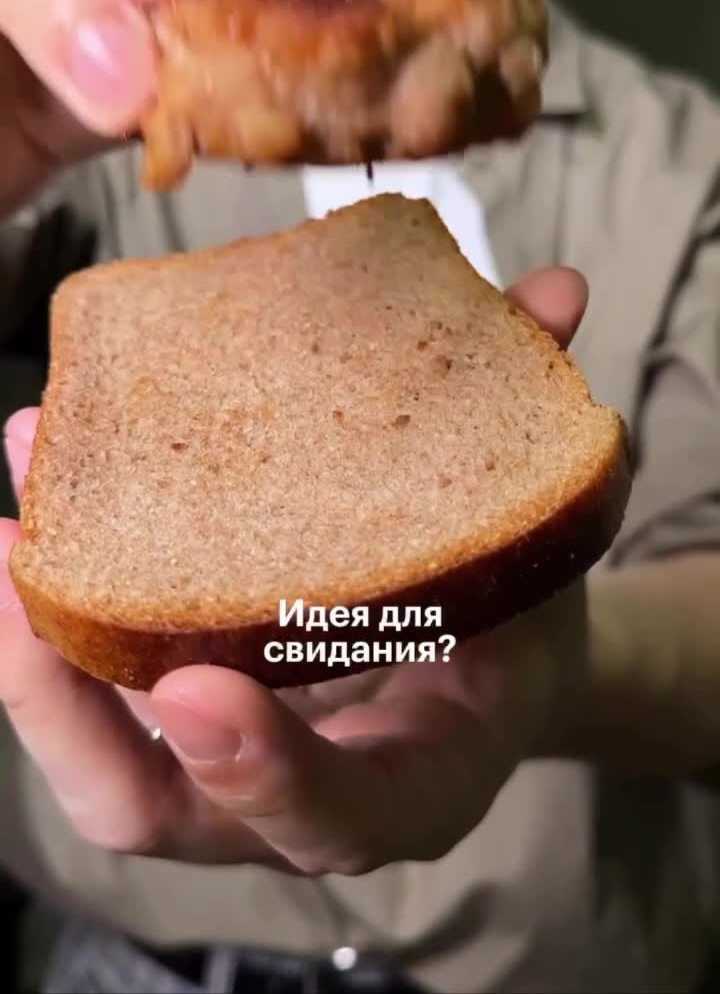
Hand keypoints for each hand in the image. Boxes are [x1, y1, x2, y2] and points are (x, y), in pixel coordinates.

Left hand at [0, 268, 588, 873]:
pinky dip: (50, 607)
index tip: (195, 688)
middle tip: (21, 591)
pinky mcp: (188, 711)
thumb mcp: (540, 554)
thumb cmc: (519, 622)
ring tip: (14, 499)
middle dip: (68, 717)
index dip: (263, 773)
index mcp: (419, 780)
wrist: (494, 667)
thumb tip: (559, 292)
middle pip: (156, 811)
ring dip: (30, 651)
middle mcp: (301, 799)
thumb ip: (541, 431)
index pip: (336, 821)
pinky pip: (97, 689)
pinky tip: (39, 479)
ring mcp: (229, 769)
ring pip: (100, 755)